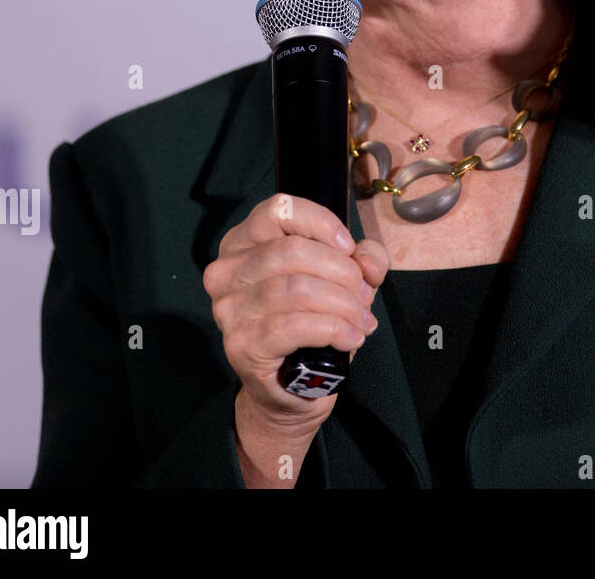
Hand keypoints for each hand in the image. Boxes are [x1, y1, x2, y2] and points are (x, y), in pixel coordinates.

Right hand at [203, 195, 388, 430]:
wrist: (292, 385)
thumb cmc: (313, 322)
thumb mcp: (343, 279)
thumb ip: (364, 258)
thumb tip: (366, 261)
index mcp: (245, 242)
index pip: (278, 210)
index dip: (320, 222)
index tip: (348, 247)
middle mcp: (227, 271)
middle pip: (292, 251)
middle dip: (341, 271)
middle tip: (363, 295)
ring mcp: (230, 309)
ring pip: (297, 289)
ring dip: (343, 304)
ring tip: (362, 320)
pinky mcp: (241, 344)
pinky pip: (294, 326)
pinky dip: (333, 329)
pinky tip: (351, 338)